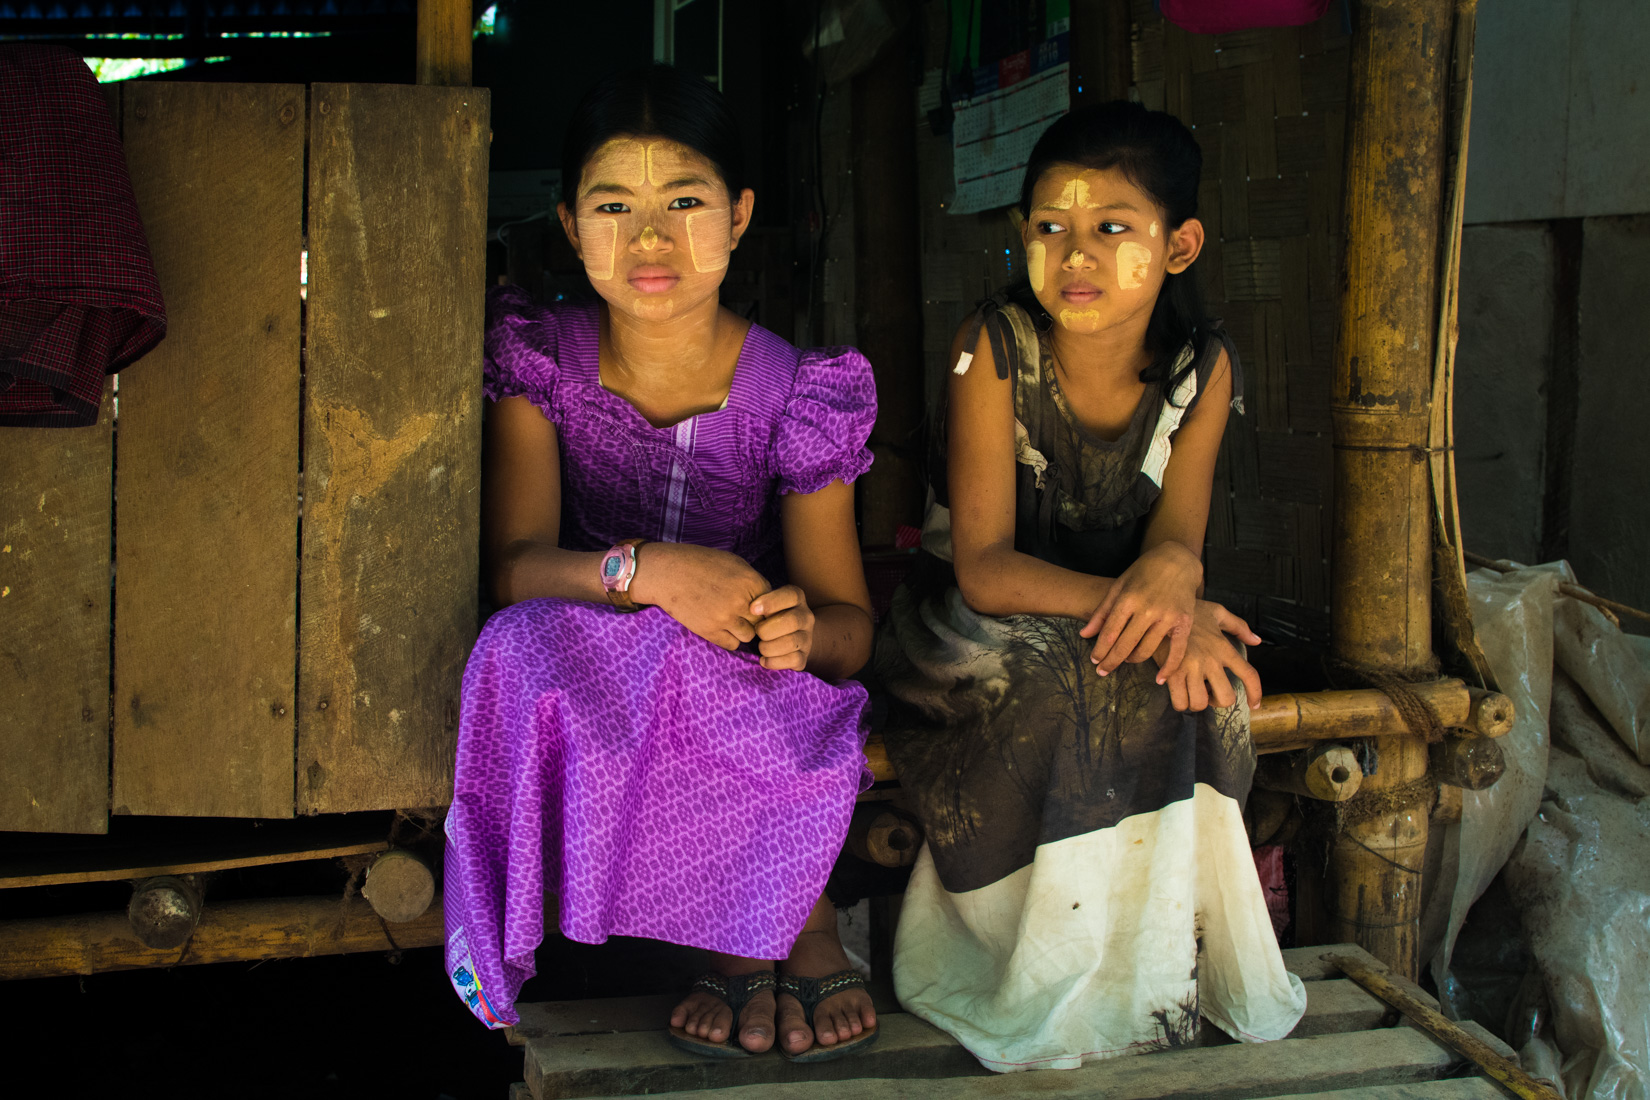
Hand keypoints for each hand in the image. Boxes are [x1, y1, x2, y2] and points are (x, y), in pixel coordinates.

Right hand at [628, 542, 771, 650]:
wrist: (667, 572)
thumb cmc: (700, 563)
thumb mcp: (733, 562)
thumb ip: (752, 581)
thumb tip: (768, 600)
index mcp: (749, 581)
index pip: (773, 603)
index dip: (764, 605)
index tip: (752, 603)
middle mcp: (740, 601)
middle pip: (763, 621)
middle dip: (754, 619)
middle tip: (741, 613)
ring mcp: (725, 618)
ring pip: (750, 635)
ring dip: (743, 630)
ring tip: (730, 619)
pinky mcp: (710, 631)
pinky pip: (732, 644)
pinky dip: (729, 638)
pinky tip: (720, 626)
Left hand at [749, 585, 815, 671]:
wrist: (791, 636)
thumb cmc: (770, 616)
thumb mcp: (767, 605)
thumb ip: (760, 603)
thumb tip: (751, 609)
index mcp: (797, 599)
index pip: (791, 596)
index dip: (771, 602)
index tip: (752, 609)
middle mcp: (806, 616)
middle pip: (792, 620)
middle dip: (767, 629)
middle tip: (757, 632)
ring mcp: (807, 637)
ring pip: (792, 642)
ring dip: (769, 647)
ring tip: (760, 647)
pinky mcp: (804, 656)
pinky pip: (793, 660)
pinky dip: (774, 661)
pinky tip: (764, 659)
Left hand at [1079, 542, 1203, 676]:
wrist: (1177, 561)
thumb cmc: (1143, 572)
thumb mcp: (1118, 586)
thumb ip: (1102, 612)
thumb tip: (1084, 635)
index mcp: (1128, 599)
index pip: (1109, 633)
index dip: (1100, 651)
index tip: (1094, 661)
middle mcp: (1147, 610)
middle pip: (1124, 646)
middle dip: (1111, 661)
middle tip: (1102, 671)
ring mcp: (1167, 617)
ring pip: (1146, 651)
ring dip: (1132, 660)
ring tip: (1126, 660)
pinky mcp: (1184, 623)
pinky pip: (1177, 652)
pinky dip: (1168, 668)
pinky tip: (1160, 679)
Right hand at [1153, 600, 1262, 711]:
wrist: (1160, 612)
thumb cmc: (1189, 613)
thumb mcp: (1217, 613)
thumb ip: (1239, 626)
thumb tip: (1257, 641)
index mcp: (1224, 648)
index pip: (1249, 674)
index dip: (1255, 693)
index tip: (1254, 705)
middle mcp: (1210, 660)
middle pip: (1226, 698)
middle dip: (1218, 701)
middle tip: (1208, 692)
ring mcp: (1191, 668)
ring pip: (1200, 703)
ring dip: (1197, 702)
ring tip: (1192, 690)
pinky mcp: (1172, 673)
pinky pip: (1180, 702)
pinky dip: (1180, 702)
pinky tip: (1178, 690)